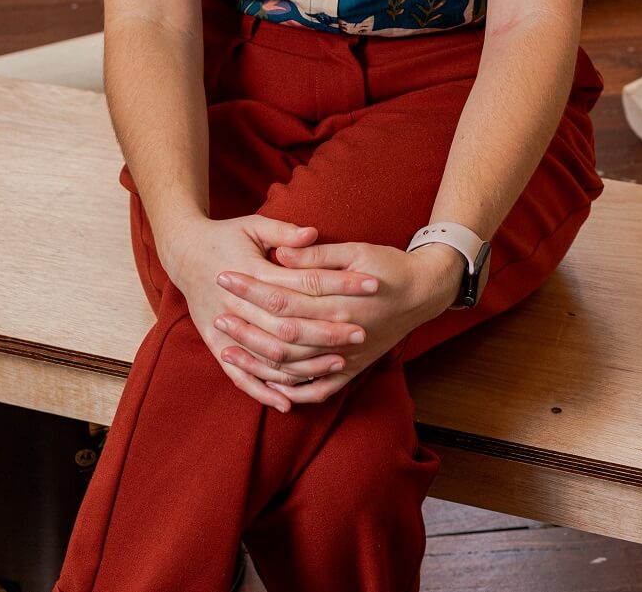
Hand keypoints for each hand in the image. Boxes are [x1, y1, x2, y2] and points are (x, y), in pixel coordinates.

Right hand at [162, 214, 383, 413]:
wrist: (184, 254)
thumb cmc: (225, 236)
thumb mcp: (253, 226)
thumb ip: (283, 232)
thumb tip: (313, 234)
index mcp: (251, 273)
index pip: (303, 283)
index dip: (338, 285)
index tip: (369, 286)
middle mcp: (238, 307)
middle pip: (290, 326)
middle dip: (328, 331)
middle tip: (361, 333)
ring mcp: (226, 330)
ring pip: (270, 357)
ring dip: (305, 364)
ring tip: (339, 363)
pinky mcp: (217, 347)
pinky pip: (242, 377)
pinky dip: (265, 392)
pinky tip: (289, 402)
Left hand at [216, 239, 464, 404]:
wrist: (423, 293)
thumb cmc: (388, 265)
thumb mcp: (356, 250)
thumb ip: (317, 254)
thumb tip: (279, 252)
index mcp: (340, 299)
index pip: (284, 295)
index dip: (252, 287)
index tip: (225, 276)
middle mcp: (341, 332)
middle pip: (282, 334)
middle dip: (246, 325)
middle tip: (218, 315)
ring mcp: (347, 356)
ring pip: (294, 366)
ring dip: (259, 360)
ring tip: (228, 350)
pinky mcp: (351, 369)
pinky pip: (316, 389)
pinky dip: (290, 391)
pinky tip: (266, 386)